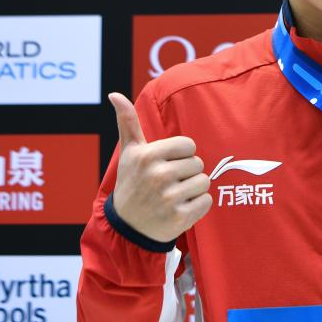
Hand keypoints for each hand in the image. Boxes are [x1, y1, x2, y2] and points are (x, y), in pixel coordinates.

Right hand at [108, 92, 210, 242]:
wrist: (127, 227)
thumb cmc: (132, 183)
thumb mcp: (129, 153)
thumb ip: (128, 122)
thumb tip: (114, 94)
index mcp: (148, 155)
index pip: (189, 145)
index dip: (182, 155)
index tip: (167, 165)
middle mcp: (158, 175)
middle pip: (198, 164)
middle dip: (188, 173)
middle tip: (169, 183)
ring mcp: (169, 198)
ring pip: (204, 182)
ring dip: (194, 190)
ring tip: (174, 196)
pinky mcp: (179, 218)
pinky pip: (207, 201)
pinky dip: (198, 206)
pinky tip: (180, 209)